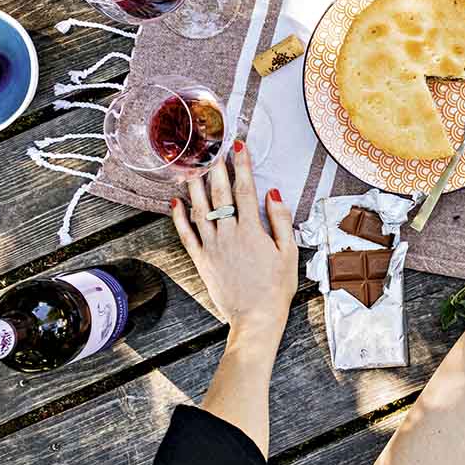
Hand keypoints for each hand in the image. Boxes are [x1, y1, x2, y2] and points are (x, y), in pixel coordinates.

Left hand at [171, 140, 297, 343]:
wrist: (256, 318)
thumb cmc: (277, 287)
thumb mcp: (289, 252)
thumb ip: (281, 220)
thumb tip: (274, 193)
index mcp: (252, 231)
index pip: (245, 190)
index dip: (242, 165)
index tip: (238, 146)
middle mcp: (229, 234)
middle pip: (220, 194)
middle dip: (217, 168)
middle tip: (212, 149)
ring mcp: (212, 247)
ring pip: (200, 209)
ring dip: (196, 186)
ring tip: (192, 167)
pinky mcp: (202, 260)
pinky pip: (186, 234)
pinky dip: (179, 217)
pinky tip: (175, 202)